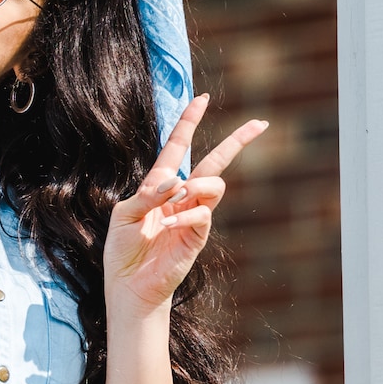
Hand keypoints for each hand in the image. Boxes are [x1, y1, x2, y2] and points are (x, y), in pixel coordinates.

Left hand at [104, 94, 267, 319]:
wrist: (129, 285)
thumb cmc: (123, 250)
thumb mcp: (123, 216)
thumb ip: (146, 196)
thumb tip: (174, 181)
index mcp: (159, 185)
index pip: (177, 147)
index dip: (188, 123)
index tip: (201, 98)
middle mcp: (181, 196)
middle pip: (214, 162)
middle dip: (236, 142)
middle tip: (260, 124)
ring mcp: (192, 215)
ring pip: (213, 184)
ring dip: (195, 185)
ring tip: (174, 198)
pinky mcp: (198, 236)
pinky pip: (203, 214)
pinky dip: (183, 216)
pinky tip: (165, 226)